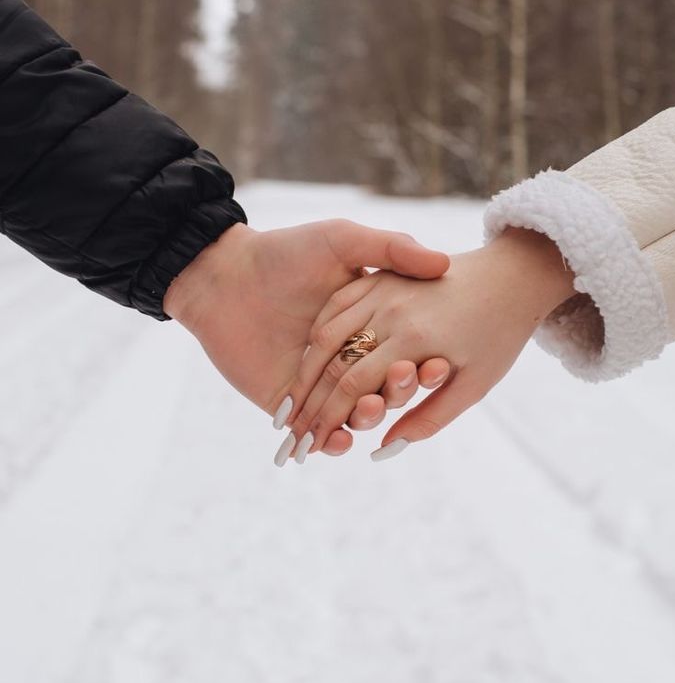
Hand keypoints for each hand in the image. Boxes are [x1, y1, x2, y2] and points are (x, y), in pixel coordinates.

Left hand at [163, 219, 450, 457]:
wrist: (224, 276)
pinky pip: (318, 432)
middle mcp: (352, 356)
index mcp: (372, 323)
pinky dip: (332, 442)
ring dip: (367, 417)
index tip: (438, 364)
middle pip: (387, 387)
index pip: (409, 353)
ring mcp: (321, 384)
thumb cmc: (286, 252)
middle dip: (399, 391)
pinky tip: (337, 439)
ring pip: (356, 414)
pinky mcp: (291, 405)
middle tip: (404, 380)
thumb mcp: (343, 240)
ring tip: (367, 409)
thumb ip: (392, 248)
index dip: (425, 363)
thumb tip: (442, 264)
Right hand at [285, 228, 575, 460]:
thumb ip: (428, 418)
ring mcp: (383, 289)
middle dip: (307, 404)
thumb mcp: (473, 386)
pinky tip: (306, 358)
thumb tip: (382, 449)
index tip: (310, 444)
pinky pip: (335, 305)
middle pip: (333, 364)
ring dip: (303, 372)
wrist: (512, 277)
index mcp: (415, 341)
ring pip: (326, 334)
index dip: (327, 419)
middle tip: (289, 433)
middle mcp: (392, 312)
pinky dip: (316, 335)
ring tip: (289, 403)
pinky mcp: (380, 274)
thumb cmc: (499, 337)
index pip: (353, 387)